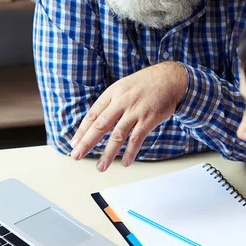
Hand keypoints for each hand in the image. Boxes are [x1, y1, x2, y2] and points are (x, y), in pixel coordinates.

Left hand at [70, 62, 187, 171]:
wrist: (171, 78)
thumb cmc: (146, 84)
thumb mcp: (124, 87)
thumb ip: (111, 103)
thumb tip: (97, 122)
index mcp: (112, 93)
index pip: (93, 115)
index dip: (82, 130)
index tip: (74, 143)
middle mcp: (121, 102)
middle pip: (100, 125)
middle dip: (87, 143)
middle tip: (76, 156)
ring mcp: (135, 111)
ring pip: (118, 135)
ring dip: (108, 153)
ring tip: (101, 167)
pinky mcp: (149, 119)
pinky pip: (136, 139)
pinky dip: (130, 152)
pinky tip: (125, 163)